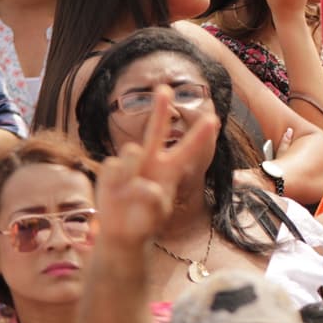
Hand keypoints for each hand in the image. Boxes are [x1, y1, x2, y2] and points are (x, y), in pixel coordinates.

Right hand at [94, 87, 218, 247]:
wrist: (121, 234)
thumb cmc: (145, 218)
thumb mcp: (158, 212)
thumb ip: (155, 199)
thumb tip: (144, 186)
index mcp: (169, 170)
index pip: (187, 150)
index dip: (199, 136)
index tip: (213, 119)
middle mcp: (150, 162)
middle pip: (155, 132)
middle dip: (160, 110)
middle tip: (164, 88)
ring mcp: (129, 167)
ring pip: (132, 151)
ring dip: (134, 166)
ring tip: (134, 187)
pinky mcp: (109, 175)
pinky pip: (114, 170)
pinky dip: (119, 184)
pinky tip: (120, 194)